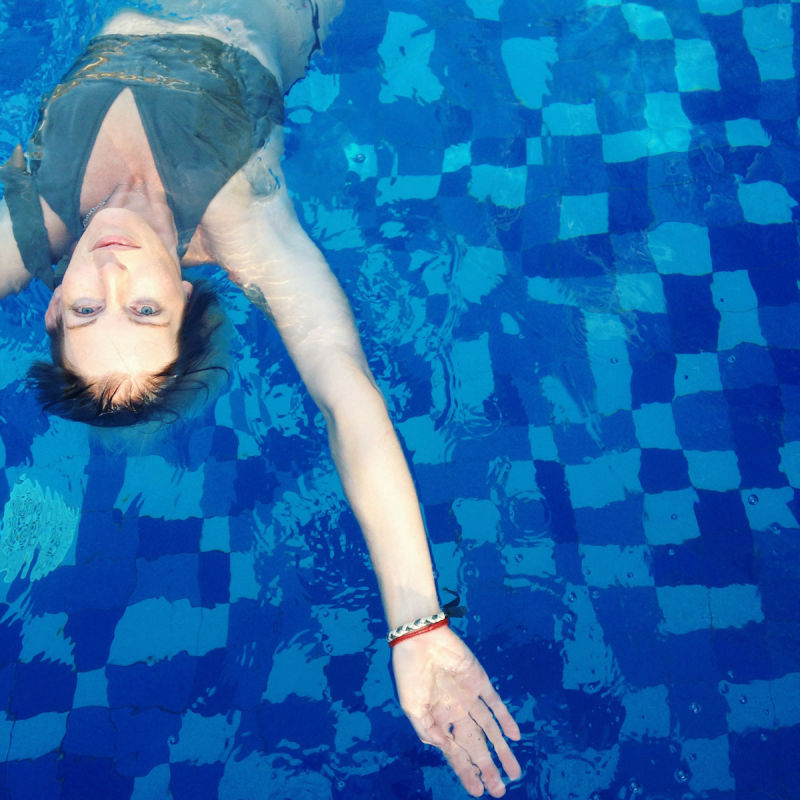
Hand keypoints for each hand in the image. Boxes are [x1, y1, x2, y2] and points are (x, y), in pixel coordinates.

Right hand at [391, 624, 521, 796]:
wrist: (418, 638)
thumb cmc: (409, 671)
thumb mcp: (411, 705)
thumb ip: (427, 729)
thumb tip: (446, 748)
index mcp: (438, 719)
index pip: (456, 752)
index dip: (466, 772)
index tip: (478, 792)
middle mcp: (456, 712)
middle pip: (476, 745)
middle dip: (487, 768)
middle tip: (499, 790)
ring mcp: (470, 697)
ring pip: (490, 729)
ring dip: (501, 750)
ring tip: (513, 773)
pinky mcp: (480, 681)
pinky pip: (495, 704)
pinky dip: (506, 720)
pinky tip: (515, 737)